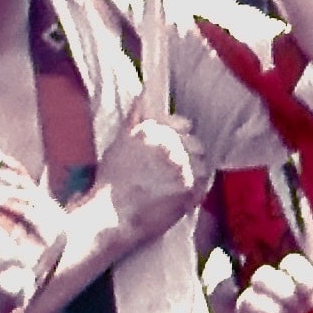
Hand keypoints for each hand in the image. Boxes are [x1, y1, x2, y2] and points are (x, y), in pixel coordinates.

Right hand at [95, 117, 211, 236]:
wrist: (109, 217)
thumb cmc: (110, 184)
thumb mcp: (119, 144)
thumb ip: (135, 119)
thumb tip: (144, 96)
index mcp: (152, 130)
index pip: (184, 124)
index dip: (179, 139)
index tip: (173, 151)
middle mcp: (169, 143)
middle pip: (196, 145)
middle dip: (187, 157)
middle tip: (170, 174)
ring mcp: (181, 165)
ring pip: (201, 165)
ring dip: (192, 175)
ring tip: (172, 187)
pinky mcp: (189, 187)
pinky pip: (203, 185)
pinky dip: (194, 192)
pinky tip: (177, 198)